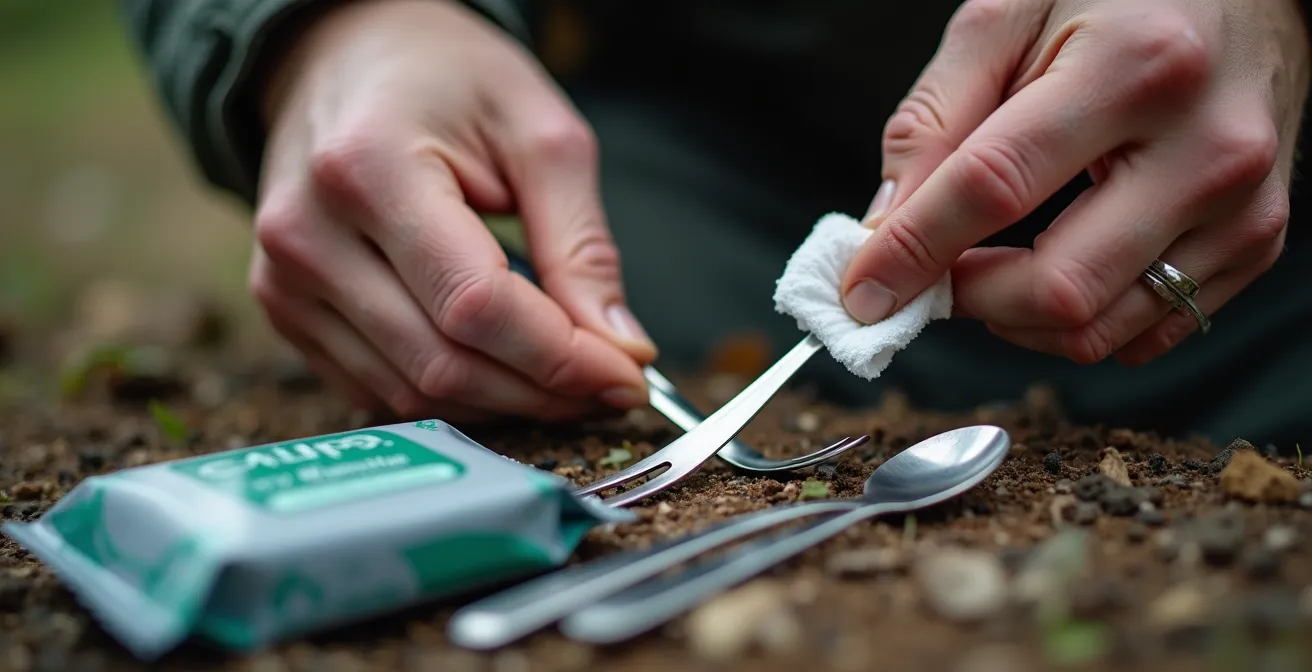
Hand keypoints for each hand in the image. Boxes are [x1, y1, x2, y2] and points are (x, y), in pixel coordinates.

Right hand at [249, 0, 656, 421]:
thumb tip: (622, 349)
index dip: (560, 358)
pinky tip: (502, 370)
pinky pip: (377, 389)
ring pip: (411, 391)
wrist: (342, 56)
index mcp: (369, 167)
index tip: (628, 377)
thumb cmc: (446, 79)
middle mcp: (309, 234)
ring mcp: (284, 280)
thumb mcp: (539, 133)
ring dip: (501, 402)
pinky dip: (452, 397)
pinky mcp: (284, 310)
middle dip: (542, 390)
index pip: (476, 305)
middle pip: (442, 362)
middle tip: (609, 385)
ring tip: (565, 379)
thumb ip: (581, 244)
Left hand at [842, 0, 1309, 364]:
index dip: (914, 249)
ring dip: (1016, 323)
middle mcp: (1205, 146)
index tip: (861, 292)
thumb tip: (885, 222)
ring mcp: (1243, 204)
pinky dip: (1079, 324)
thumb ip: (936, 116)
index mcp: (1134, 67)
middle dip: (968, 299)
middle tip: (931, 276)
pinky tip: (1053, 272)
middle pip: (1058, 287)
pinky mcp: (1259, 240)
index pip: (995, 186)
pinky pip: (1150, 331)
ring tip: (985, 272)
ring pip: (1102, 330)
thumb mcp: (1010, 15)